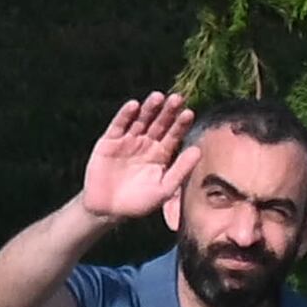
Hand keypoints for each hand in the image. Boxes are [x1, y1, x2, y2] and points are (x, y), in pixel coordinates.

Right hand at [78, 92, 196, 224]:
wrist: (107, 209)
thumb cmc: (139, 202)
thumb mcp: (164, 189)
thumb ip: (181, 170)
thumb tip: (199, 150)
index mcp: (161, 154)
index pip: (174, 135)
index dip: (181, 124)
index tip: (189, 113)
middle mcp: (146, 143)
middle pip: (159, 123)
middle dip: (168, 111)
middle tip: (177, 98)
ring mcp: (128, 140)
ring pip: (141, 120)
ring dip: (149, 108)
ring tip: (158, 97)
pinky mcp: (109, 140)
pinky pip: (119, 125)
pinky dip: (125, 115)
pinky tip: (134, 105)